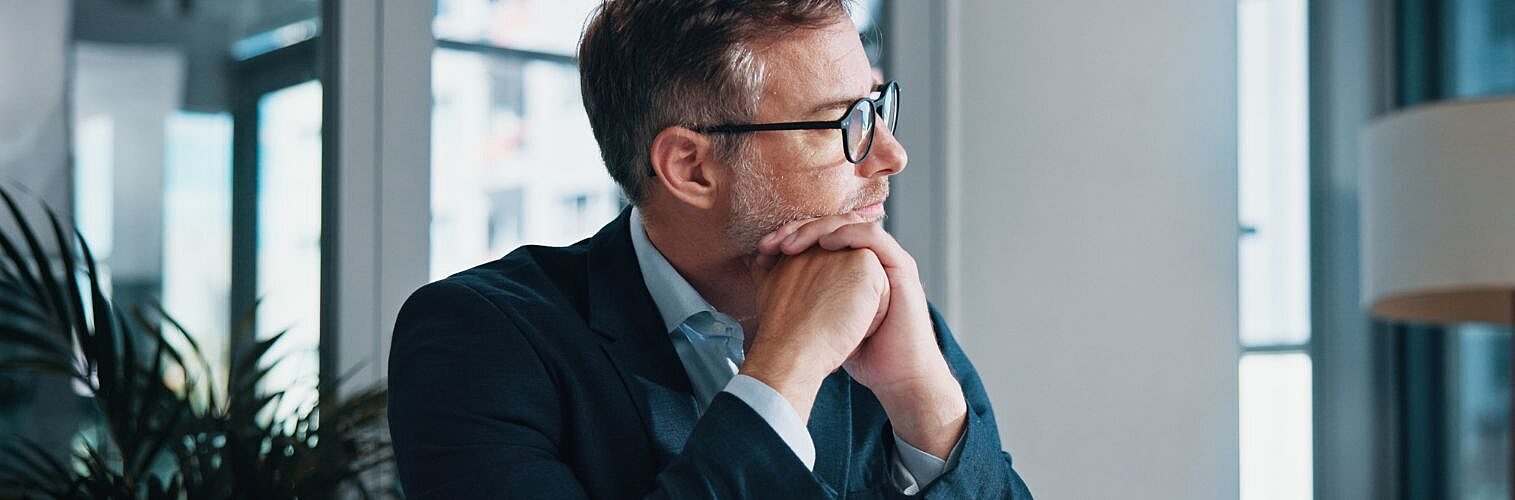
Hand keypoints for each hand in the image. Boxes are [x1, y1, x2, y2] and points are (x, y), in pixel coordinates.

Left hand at [756, 213, 965, 457]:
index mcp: (850, 266)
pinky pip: (875, 238)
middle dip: (798, 229)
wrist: (896, 376)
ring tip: (792, 244)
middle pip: (832, 224)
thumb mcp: (821, 317)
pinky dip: (848, 235)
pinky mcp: (902, 268)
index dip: (790, 235)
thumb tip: (760, 272)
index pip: (818, 235)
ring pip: (851, 224)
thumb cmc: (861, 350)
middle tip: (773, 243)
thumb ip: (800, 292)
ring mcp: (886, 260)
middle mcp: (869, 258)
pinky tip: (827, 244)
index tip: (763, 249)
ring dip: (819, 229)